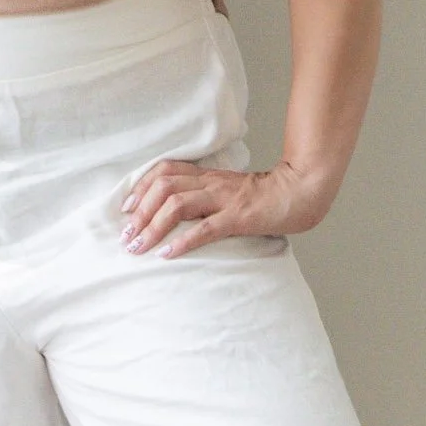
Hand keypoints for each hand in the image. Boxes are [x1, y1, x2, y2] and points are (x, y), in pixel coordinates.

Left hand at [118, 157, 334, 258]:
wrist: (299, 192)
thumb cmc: (263, 196)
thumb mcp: (228, 190)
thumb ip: (205, 195)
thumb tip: (177, 212)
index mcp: (207, 175)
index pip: (164, 171)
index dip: (140, 187)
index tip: (126, 209)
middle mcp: (211, 182)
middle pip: (163, 187)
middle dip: (139, 212)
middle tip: (126, 236)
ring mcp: (224, 198)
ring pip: (177, 205)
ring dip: (153, 227)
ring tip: (139, 247)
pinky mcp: (238, 217)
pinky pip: (205, 228)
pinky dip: (183, 241)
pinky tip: (168, 254)